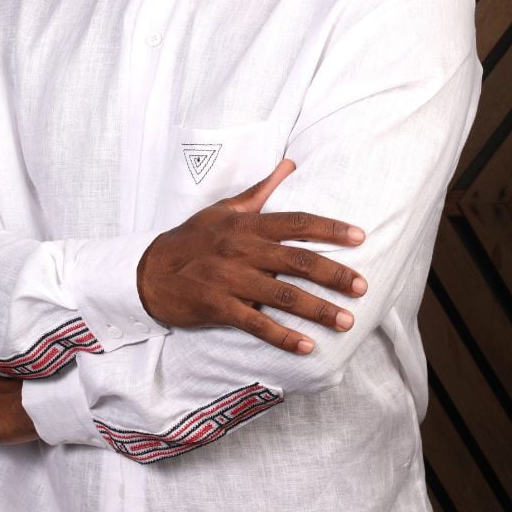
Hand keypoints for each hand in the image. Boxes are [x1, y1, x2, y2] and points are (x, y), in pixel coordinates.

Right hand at [137, 159, 366, 354]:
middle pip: (297, 260)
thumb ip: (260, 191)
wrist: (149, 271)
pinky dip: (283, 336)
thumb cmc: (192, 238)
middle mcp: (242, 249)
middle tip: (363, 287)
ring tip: (346, 321)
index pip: (297, 222)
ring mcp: (230, 279)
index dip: (330, 229)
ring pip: (282, 295)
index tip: (360, 237)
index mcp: (246, 224)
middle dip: (334, 274)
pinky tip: (307, 346)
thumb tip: (290, 164)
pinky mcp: (218, 307)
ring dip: (318, 309)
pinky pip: (256, 323)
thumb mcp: (224, 209)